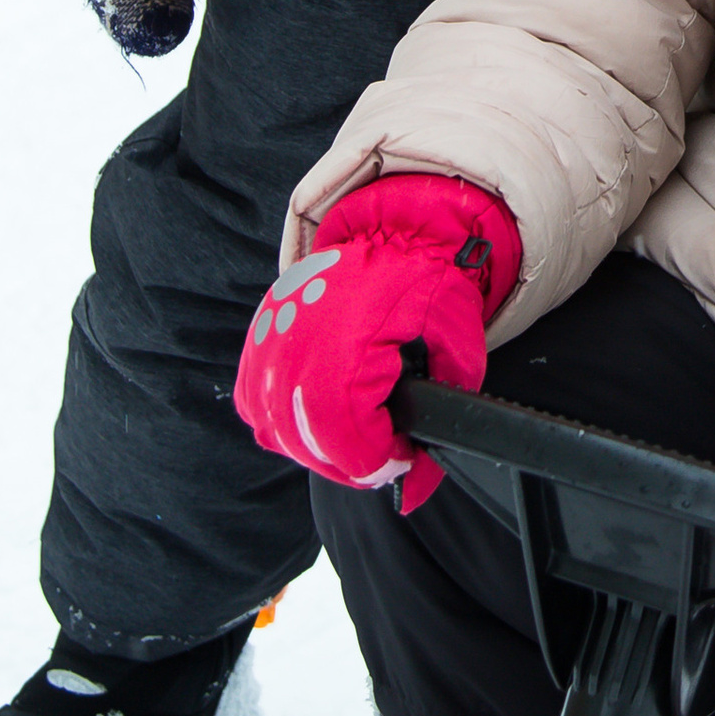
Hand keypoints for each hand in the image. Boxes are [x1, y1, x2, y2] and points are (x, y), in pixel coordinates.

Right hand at [233, 176, 522, 509]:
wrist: (391, 236)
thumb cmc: (424, 283)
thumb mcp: (457, 343)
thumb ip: (443, 412)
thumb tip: (417, 479)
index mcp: (348, 340)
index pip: (345, 435)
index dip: (375, 461)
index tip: (401, 456)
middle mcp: (297, 343)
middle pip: (307, 440)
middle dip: (351, 461)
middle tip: (385, 449)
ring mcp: (269, 342)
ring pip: (277, 430)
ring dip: (319, 446)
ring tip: (358, 433)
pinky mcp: (257, 344)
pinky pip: (257, 407)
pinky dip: (286, 422)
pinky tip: (321, 415)